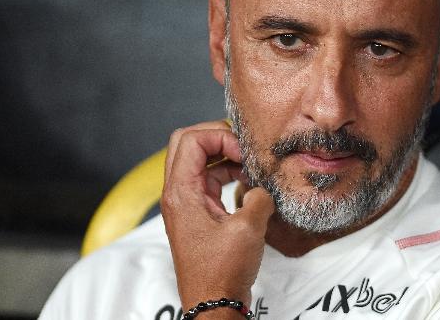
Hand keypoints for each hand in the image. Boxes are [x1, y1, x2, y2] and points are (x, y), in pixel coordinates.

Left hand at [161, 120, 274, 307]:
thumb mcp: (249, 228)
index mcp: (181, 192)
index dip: (221, 137)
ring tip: (249, 167)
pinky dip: (226, 174)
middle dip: (218, 138)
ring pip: (198, 161)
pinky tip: (246, 185)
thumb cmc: (221, 272)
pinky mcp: (195, 214)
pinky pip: (207, 180)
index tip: (244, 153)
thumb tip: (262, 187)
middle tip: (243, 149)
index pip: (191, 139)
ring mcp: (185, 204)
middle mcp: (177, 194)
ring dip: (224, 157)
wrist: (213, 302)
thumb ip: (259, 196)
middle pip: (188, 143)